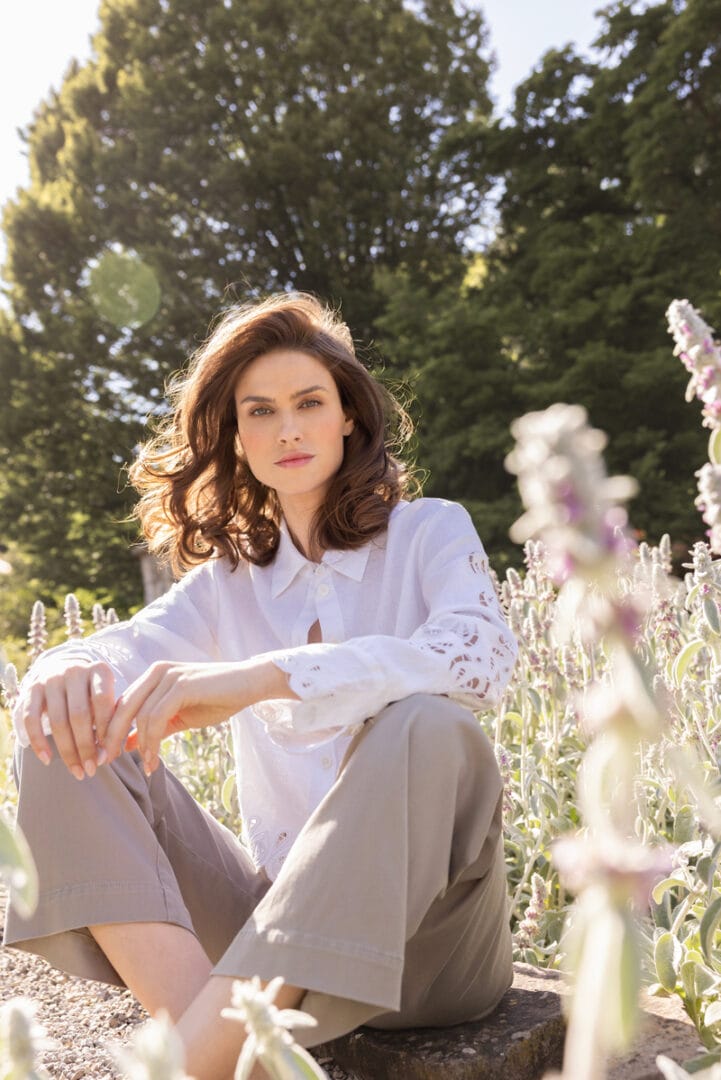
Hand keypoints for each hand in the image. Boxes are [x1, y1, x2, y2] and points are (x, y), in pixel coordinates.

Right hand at [18, 661, 115, 779]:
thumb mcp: (107, 699)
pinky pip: (31, 719)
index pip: (103, 701)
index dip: (106, 730)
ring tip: (77, 771)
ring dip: (67, 751)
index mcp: (99, 670)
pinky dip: (39, 742)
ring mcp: (51, 679)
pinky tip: (47, 760)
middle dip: (86, 746)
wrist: (64, 672)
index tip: (108, 755)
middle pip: (79, 714)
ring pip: (57, 720)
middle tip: (92, 769)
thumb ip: (112, 721)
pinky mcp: (31, 689)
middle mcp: (75, 671)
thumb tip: (110, 755)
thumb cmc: (93, 692)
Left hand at [104, 659, 293, 773]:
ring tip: (147, 765)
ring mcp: (169, 676)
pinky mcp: (181, 685)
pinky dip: (152, 741)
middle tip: (106, 762)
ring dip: (140, 745)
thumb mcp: (179, 717)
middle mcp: (156, 671)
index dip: (110, 729)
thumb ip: (153, 728)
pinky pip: (157, 717)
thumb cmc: (217, 699)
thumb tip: (126, 745)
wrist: (248, 685)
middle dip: (111, 737)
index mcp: (153, 675)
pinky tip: (155, 758)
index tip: (106, 754)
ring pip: (140, 716)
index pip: (121, 703)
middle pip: (122, 708)